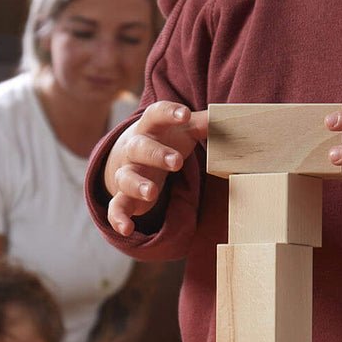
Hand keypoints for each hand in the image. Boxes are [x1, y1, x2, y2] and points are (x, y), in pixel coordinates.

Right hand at [104, 101, 208, 236]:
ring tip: (152, 192)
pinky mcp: (125, 196)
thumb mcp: (183, 129)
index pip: (156, 114)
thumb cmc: (165, 138)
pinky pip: (116, 207)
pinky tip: (127, 229)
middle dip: (156, 154)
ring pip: (126, 177)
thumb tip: (224, 118)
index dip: (169, 113)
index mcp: (151, 127)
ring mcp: (127, 172)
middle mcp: (134, 148)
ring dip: (137, 184)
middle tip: (176, 162)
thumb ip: (201, 123)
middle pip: (140, 148)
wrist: (131, 154)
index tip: (185, 114)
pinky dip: (119, 218)